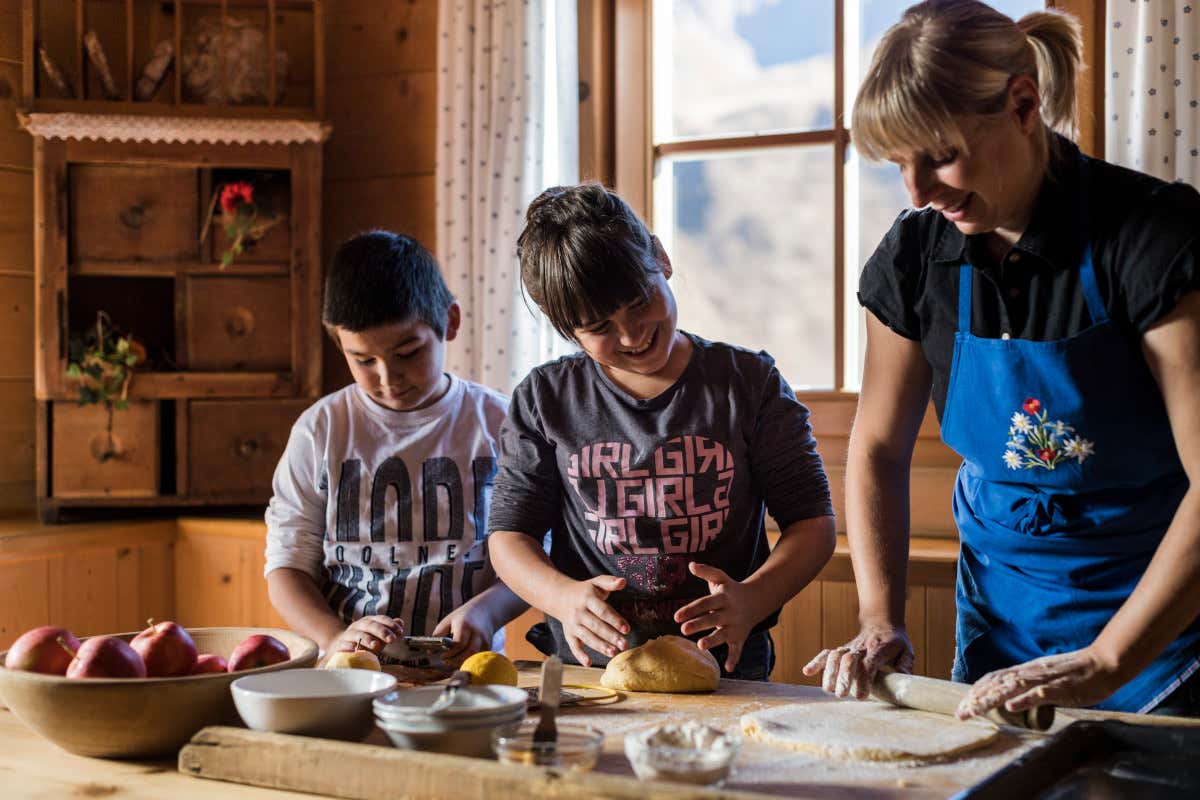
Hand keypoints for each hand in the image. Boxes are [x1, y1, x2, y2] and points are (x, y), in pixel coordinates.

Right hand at [329, 615, 403, 653]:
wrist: (342, 645)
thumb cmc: (365, 641)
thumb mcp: (379, 635)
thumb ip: (389, 629)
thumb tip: (400, 622)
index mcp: (370, 621)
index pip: (381, 619)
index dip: (391, 624)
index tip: (399, 632)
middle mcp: (359, 625)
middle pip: (370, 625)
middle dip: (382, 631)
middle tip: (391, 639)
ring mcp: (349, 634)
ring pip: (358, 634)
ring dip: (367, 639)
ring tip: (376, 645)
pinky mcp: (341, 644)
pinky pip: (345, 644)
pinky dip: (351, 647)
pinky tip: (357, 650)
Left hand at [432, 602, 493, 666]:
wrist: (485, 611)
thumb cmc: (462, 617)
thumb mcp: (448, 621)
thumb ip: (438, 635)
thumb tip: (430, 653)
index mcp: (465, 625)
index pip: (459, 643)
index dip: (450, 653)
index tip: (442, 655)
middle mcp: (478, 633)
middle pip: (469, 652)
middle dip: (456, 660)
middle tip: (445, 661)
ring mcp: (485, 640)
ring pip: (474, 657)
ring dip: (462, 662)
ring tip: (452, 661)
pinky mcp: (488, 646)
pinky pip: (478, 657)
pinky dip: (468, 661)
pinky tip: (460, 660)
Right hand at [552, 575, 629, 666]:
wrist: (560, 595)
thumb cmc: (584, 590)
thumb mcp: (596, 582)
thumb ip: (610, 582)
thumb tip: (623, 582)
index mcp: (587, 598)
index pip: (603, 611)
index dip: (615, 620)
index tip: (627, 629)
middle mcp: (579, 612)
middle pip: (596, 626)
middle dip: (611, 636)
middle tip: (624, 645)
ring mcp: (573, 624)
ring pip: (587, 637)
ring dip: (600, 646)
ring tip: (613, 653)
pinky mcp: (569, 633)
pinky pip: (573, 645)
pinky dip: (579, 655)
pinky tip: (588, 663)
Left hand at [673, 562, 760, 671]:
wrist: (757, 599)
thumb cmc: (731, 589)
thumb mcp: (721, 578)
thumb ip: (706, 571)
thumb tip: (690, 565)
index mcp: (723, 598)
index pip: (704, 603)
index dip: (690, 609)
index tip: (676, 617)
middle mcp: (729, 612)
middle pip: (712, 619)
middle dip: (698, 624)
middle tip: (683, 630)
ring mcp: (736, 626)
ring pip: (724, 634)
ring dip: (713, 640)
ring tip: (700, 646)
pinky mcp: (740, 637)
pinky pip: (738, 649)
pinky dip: (734, 658)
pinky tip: (727, 668)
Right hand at [801, 622, 914, 698]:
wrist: (882, 622)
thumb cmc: (896, 642)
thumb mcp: (907, 652)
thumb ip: (905, 667)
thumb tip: (905, 683)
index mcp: (878, 649)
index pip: (869, 664)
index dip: (864, 679)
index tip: (861, 696)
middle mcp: (861, 648)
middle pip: (848, 660)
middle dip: (844, 677)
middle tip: (842, 694)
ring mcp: (849, 647)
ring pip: (835, 656)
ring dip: (830, 672)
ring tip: (828, 689)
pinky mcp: (841, 649)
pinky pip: (826, 654)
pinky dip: (816, 662)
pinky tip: (807, 672)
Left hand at [956, 647, 1123, 718]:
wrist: (1102, 664)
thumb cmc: (1074, 675)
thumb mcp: (1045, 680)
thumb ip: (1028, 686)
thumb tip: (1010, 698)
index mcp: (1025, 671)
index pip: (993, 679)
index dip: (976, 691)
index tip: (963, 705)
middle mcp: (1029, 672)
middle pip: (996, 683)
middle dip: (976, 698)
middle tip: (960, 713)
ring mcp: (1043, 679)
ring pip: (1011, 686)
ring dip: (991, 699)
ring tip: (975, 709)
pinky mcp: (1060, 687)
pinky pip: (1040, 693)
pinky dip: (1024, 699)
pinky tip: (1010, 706)